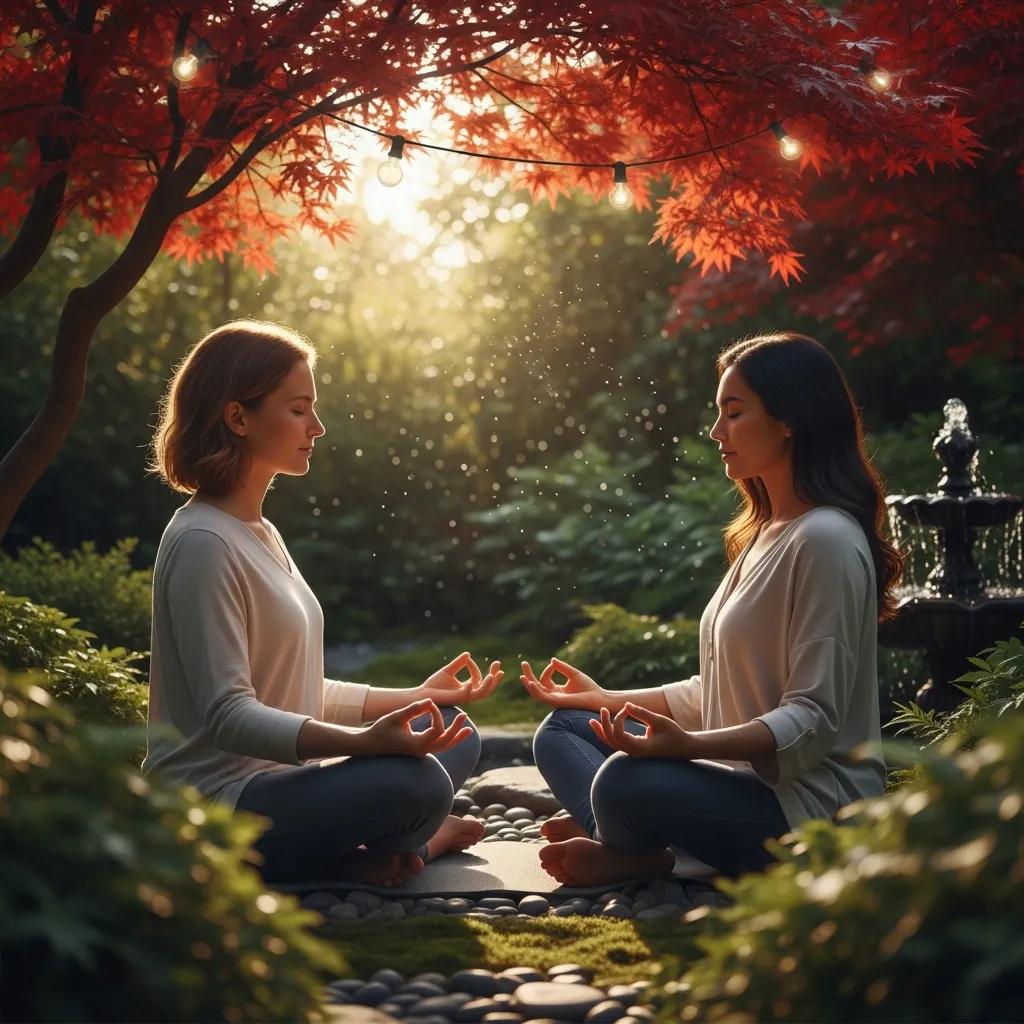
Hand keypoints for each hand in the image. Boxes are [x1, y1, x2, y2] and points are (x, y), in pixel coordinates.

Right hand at [353, 698, 470, 756]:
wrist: (370, 745)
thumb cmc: (381, 730)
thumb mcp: (396, 717)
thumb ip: (414, 709)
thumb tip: (430, 701)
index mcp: (416, 744)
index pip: (436, 729)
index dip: (436, 714)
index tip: (428, 703)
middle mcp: (421, 751)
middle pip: (446, 742)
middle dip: (456, 729)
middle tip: (464, 716)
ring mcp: (421, 752)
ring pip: (444, 747)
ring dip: (456, 737)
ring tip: (468, 730)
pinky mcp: (420, 750)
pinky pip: (438, 746)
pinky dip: (448, 739)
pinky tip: (455, 732)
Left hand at [418, 651, 502, 705]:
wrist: (422, 694)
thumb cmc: (434, 685)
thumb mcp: (448, 671)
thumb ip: (458, 663)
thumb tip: (468, 654)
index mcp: (466, 688)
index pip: (477, 678)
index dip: (474, 667)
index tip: (467, 658)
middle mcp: (467, 694)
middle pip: (486, 688)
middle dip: (494, 677)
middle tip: (498, 664)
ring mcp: (463, 697)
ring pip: (482, 694)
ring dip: (488, 685)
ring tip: (493, 675)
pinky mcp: (456, 699)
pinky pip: (467, 696)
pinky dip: (471, 689)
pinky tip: (471, 682)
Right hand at [520, 657, 606, 710]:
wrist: (597, 697)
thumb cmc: (588, 687)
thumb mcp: (573, 674)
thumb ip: (562, 667)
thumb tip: (552, 659)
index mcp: (557, 691)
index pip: (545, 679)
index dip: (547, 669)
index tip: (553, 663)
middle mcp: (554, 696)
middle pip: (536, 686)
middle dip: (529, 675)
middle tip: (523, 663)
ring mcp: (554, 700)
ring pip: (536, 693)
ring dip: (528, 684)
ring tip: (522, 675)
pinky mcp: (556, 702)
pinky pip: (542, 697)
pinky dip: (535, 690)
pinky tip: (531, 683)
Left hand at [590, 702, 697, 758]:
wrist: (684, 748)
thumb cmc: (674, 734)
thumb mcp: (659, 721)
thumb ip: (642, 713)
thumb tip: (626, 704)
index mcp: (639, 748)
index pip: (618, 734)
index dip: (618, 719)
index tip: (627, 709)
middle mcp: (634, 753)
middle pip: (611, 740)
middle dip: (604, 724)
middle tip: (602, 709)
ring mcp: (633, 754)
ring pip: (611, 744)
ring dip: (602, 731)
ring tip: (592, 721)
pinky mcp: (634, 751)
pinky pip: (617, 744)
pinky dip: (608, 735)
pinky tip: (603, 726)